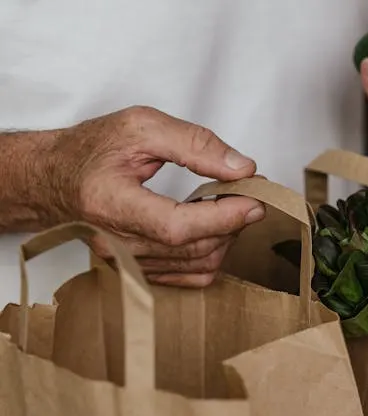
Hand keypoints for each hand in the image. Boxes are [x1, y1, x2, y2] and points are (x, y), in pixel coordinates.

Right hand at [45, 106, 263, 286]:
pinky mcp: (137, 271)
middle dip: (234, 221)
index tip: (256, 199)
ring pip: (198, 265)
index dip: (223, 217)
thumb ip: (194, 144)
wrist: (51, 178)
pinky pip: (190, 276)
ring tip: (232, 204)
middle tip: (251, 191)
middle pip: (194, 248)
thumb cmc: (90, 150)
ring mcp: (125, 262)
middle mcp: (115, 242)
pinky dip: (213, 252)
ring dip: (227, 236)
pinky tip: (215, 225)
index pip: (177, 226)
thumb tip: (242, 168)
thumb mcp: (140, 126)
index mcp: (109, 203)